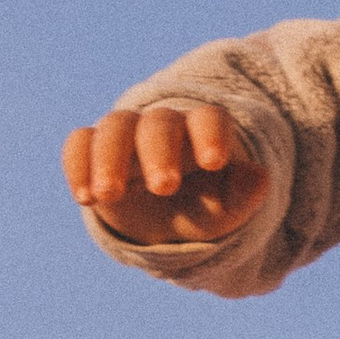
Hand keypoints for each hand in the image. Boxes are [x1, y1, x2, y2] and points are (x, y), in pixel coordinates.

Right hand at [64, 102, 272, 246]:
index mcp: (202, 134)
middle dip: (159, 151)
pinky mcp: (93, 149)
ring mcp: (125, 134)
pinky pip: (80, 143)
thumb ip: (242, 199)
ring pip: (115, 127)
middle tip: (163, 187)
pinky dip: (78, 165)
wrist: (159, 219)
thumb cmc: (198, 210)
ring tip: (108, 196)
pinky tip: (85, 199)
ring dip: (109, 159)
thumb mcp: (221, 214)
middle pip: (159, 123)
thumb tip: (261, 177)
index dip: (211, 135)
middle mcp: (163, 126)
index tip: (214, 163)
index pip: (208, 119)